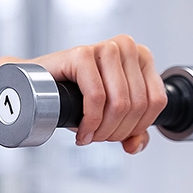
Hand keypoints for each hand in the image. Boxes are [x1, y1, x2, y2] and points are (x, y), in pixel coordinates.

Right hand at [31, 35, 166, 153]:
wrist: (35, 87)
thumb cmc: (72, 96)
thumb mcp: (110, 116)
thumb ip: (132, 131)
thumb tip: (136, 145)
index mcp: (142, 57)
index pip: (157, 102)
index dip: (137, 128)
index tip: (116, 137)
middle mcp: (126, 47)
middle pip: (137, 105)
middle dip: (115, 132)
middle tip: (97, 138)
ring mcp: (104, 48)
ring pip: (119, 103)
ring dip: (102, 129)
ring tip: (88, 135)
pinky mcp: (82, 54)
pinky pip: (96, 97)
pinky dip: (89, 121)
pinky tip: (80, 129)